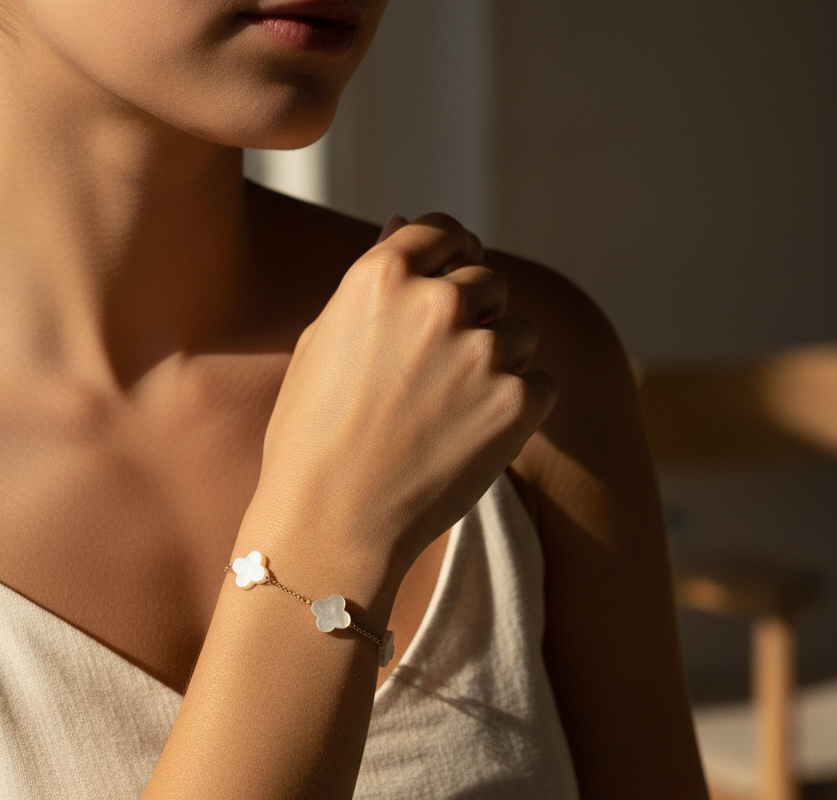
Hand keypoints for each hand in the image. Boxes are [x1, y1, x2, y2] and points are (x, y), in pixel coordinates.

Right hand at [255, 213, 556, 579]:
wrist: (333, 523)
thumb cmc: (311, 439)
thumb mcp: (321, 343)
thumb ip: (371, 281)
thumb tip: (402, 222)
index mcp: (381, 277)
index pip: (443, 230)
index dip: (452, 254)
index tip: (452, 280)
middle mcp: (437, 302)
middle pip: (489, 281)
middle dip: (474, 315)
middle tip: (440, 373)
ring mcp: (483, 351)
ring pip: (521, 333)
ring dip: (499, 363)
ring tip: (450, 414)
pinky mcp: (519, 401)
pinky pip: (541, 385)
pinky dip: (518, 408)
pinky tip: (472, 438)